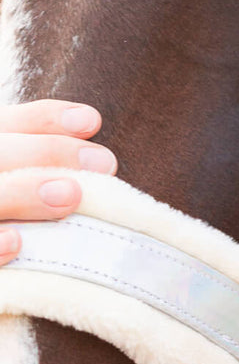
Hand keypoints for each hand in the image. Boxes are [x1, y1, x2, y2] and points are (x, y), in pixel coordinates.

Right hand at [0, 100, 116, 264]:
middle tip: (103, 162)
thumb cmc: (15, 228)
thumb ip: (45, 173)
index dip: (43, 119)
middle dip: (46, 152)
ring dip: (22, 192)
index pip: (3, 126)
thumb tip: (100, 161)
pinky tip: (16, 243)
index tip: (92, 121)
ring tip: (71, 195)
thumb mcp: (25, 190)